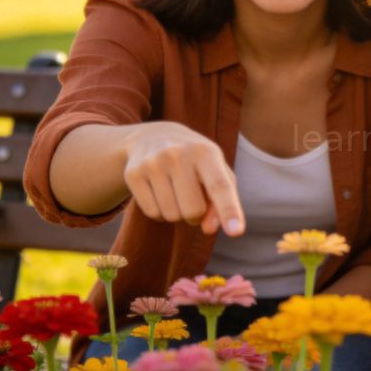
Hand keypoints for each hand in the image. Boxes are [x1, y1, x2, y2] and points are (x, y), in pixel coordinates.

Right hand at [122, 121, 244, 235]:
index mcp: (206, 152)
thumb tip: (209, 229)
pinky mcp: (133, 174)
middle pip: (193, 210)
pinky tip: (159, 192)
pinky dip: (160, 212)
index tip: (236, 232)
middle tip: (191, 196)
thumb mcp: (216, 172)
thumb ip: (223, 201)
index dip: (229, 210)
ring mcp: (153, 163)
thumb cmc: (195, 162)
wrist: (152, 138)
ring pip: (172, 215)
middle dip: (195, 214)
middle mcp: (178, 154)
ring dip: (177, 213)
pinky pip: (153, 213)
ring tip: (174, 190)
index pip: (220, 186)